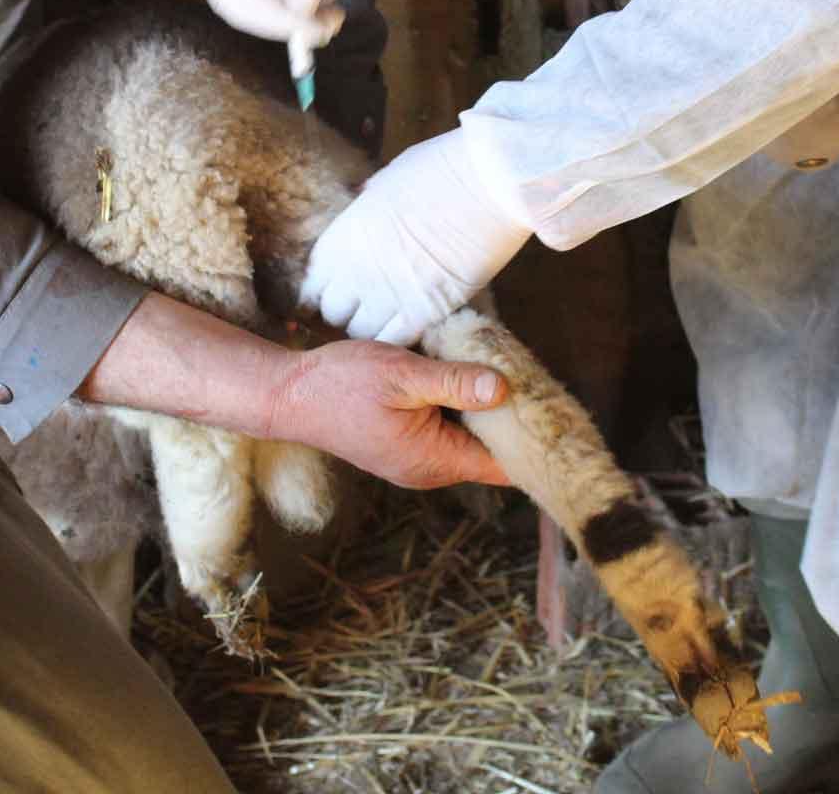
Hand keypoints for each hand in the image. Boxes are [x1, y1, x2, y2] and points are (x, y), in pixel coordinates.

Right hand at [265, 338, 510, 489]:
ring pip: (468, 439)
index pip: (504, 464)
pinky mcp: (403, 444)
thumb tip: (504, 388)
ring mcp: (415, 459)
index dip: (531, 439)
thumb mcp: (402, 374)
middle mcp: (428, 469)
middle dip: (511, 418)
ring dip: (483, 409)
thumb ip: (454, 382)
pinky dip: (461, 406)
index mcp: (433, 460)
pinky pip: (447, 431)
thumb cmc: (340, 384)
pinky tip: (465, 375)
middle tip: (530, 374)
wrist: (286, 395)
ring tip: (503, 368)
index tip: (551, 405)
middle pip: (491, 452)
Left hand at [301, 129, 531, 345]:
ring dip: (374, 328)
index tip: (339, 291)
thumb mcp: (388, 179)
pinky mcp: (425, 311)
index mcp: (344, 235)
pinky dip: (400, 339)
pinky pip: (395, 341)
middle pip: (334, 313)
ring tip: (392, 318)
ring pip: (361, 333)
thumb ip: (370, 201)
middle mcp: (357, 270)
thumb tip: (364, 200)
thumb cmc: (442, 168)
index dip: (325, 290)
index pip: (313, 283)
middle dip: (347, 312)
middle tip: (368, 306)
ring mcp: (389, 293)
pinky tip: (413, 327)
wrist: (487, 182)